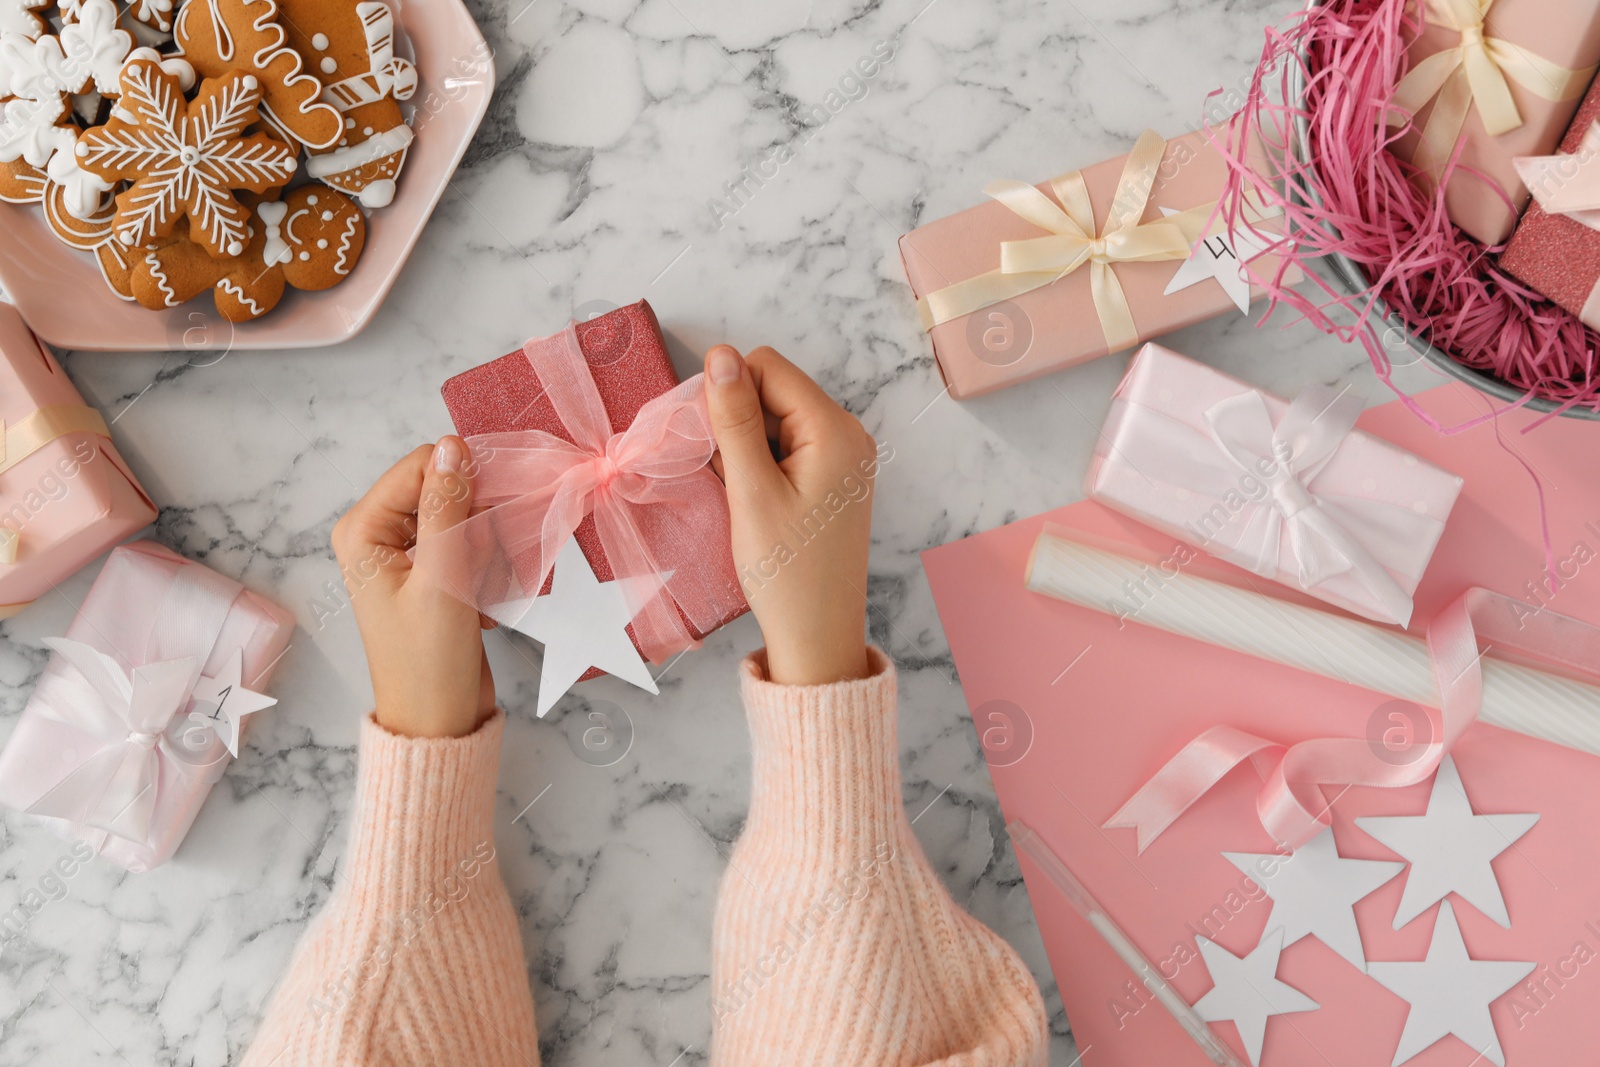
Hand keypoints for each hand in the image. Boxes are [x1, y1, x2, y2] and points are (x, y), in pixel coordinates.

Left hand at [330, 437, 494, 737]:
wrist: (438, 720)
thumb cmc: (430, 659)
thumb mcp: (441, 578)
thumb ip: (447, 506)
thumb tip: (452, 444)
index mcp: (363, 530)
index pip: (421, 466)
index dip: (464, 480)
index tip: (495, 514)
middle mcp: (379, 535)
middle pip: (445, 490)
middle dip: (475, 525)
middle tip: (480, 569)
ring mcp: (407, 555)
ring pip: (466, 518)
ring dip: (486, 552)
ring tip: (479, 595)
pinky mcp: (434, 574)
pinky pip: (471, 546)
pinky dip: (487, 569)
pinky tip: (482, 604)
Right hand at [704, 345, 878, 685]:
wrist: (817, 636)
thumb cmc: (786, 571)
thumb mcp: (751, 491)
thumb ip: (733, 419)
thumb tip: (720, 355)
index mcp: (834, 429)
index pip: (766, 367)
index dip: (727, 394)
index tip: (709, 442)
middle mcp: (846, 433)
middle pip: (772, 389)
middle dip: (736, 421)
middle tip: (728, 478)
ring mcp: (841, 456)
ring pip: (774, 419)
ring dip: (745, 446)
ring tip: (743, 497)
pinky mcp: (830, 478)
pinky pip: (786, 447)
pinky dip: (760, 464)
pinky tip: (753, 502)